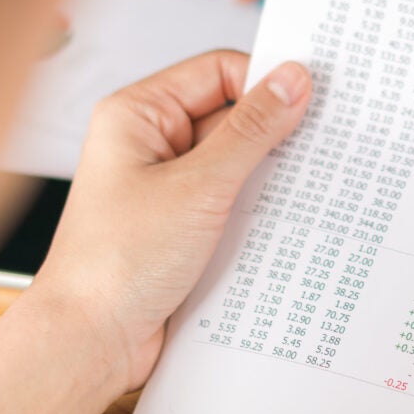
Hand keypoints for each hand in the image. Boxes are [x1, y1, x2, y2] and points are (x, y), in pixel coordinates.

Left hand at [30, 50, 310, 392]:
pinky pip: (233, 200)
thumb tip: (291, 80)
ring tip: (304, 187)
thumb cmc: (116, 264)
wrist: (91, 343)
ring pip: (238, 161)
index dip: (265, 80)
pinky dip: (259, 208)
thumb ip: (251, 131)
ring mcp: (168, 186)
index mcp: (138, 114)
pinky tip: (286, 221)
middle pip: (232, 114)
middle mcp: (151, 144)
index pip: (218, 70)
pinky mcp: (183, 225)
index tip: (313, 97)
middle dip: (274, 132)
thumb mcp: (198, 188)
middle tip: (322, 142)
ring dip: (269, 175)